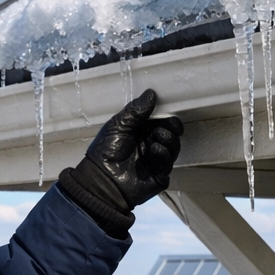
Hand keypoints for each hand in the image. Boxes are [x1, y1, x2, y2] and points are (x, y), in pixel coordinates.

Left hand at [83, 89, 183, 207]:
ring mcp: (155, 160)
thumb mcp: (118, 126)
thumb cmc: (105, 151)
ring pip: (172, 146)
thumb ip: (136, 111)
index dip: (164, 115)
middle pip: (169, 132)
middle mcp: (149, 144)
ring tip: (158, 137)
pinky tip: (155, 149)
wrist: (101, 181)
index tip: (168, 110)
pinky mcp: (160, 175)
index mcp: (139, 132)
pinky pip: (168, 162)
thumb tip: (151, 93)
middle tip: (171, 124)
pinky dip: (164, 153)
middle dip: (171, 126)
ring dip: (168, 138)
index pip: (158, 120)